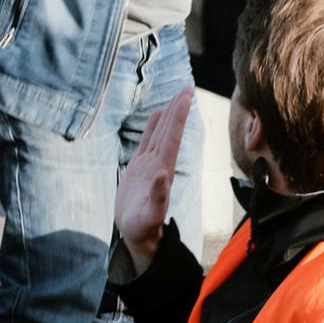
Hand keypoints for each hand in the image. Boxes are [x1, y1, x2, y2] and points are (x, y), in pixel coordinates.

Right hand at [115, 87, 193, 277]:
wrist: (137, 235)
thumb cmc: (143, 229)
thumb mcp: (150, 216)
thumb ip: (158, 198)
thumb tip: (163, 176)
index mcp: (163, 171)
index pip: (171, 138)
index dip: (178, 117)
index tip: (186, 97)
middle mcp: (159, 164)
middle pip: (169, 131)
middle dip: (177, 109)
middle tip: (186, 87)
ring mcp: (150, 165)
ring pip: (160, 133)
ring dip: (168, 114)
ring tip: (176, 95)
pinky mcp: (139, 168)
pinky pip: (147, 141)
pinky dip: (153, 126)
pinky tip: (158, 113)